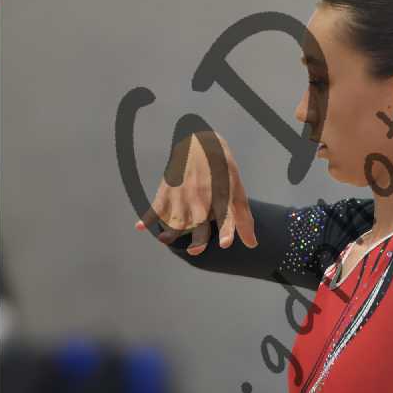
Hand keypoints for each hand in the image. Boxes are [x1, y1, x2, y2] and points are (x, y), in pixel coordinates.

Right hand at [134, 130, 257, 252]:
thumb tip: (252, 245)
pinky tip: (140, 226)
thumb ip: (242, 220)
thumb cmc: (222, 172)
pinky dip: (147, 216)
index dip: (226, 230)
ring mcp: (184, 193)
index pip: (226, 216)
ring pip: (177, 217)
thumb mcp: (236, 191)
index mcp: (222, 196)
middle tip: (195, 249)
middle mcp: (202, 196)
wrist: (202, 143)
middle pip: (199, 221)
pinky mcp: (169, 190)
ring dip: (171, 230)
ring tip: (166, 239)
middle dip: (197, 237)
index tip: (224, 243)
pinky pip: (157, 206)